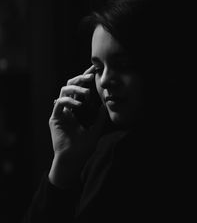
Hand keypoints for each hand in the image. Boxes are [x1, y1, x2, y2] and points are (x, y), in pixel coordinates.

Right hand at [48, 65, 103, 186]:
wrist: (73, 160)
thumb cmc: (84, 147)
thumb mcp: (96, 129)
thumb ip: (100, 118)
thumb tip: (106, 105)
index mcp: (77, 109)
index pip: (80, 89)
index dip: (85, 79)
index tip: (94, 71)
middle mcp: (68, 108)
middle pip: (70, 85)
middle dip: (80, 78)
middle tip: (91, 76)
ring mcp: (61, 112)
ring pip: (63, 90)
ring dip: (76, 88)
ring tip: (87, 93)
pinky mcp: (55, 118)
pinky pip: (59, 104)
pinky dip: (69, 101)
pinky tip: (79, 105)